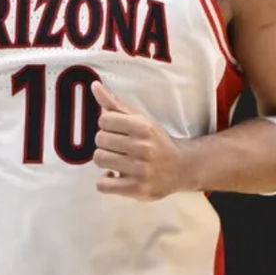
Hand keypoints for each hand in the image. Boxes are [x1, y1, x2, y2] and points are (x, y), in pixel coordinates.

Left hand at [92, 81, 193, 200]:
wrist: (181, 168)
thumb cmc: (155, 141)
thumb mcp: (139, 119)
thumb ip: (114, 104)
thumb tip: (94, 85)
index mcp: (143, 126)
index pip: (104, 120)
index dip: (106, 125)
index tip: (116, 131)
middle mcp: (142, 147)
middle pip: (99, 140)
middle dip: (105, 143)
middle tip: (117, 147)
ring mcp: (140, 169)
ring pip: (99, 159)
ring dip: (104, 160)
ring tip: (116, 160)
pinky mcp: (137, 189)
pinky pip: (103, 185)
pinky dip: (105, 181)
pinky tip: (114, 176)